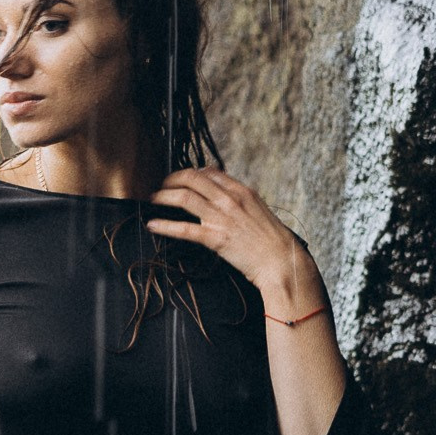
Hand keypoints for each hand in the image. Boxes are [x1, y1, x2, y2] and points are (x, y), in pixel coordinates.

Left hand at [146, 170, 322, 315]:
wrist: (282, 262)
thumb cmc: (274, 242)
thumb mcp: (260, 213)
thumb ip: (241, 202)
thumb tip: (226, 195)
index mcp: (242, 191)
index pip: (210, 172)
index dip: (191, 173)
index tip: (182, 178)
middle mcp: (230, 200)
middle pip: (192, 179)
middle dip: (171, 179)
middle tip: (162, 186)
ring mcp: (222, 218)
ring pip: (184, 198)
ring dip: (163, 197)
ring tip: (153, 200)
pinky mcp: (215, 238)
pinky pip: (184, 229)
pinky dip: (165, 225)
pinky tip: (152, 225)